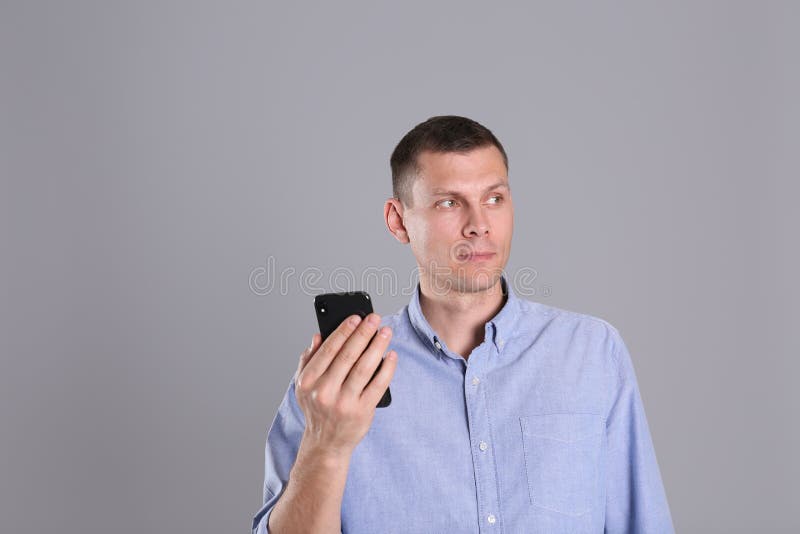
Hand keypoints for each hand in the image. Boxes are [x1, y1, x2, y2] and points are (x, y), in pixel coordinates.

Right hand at [294, 313, 396, 457]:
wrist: (326, 443)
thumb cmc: (317, 408)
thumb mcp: (304, 385)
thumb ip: (309, 359)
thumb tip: (318, 335)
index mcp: (308, 381)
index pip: (329, 350)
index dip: (344, 331)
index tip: (356, 317)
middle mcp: (324, 392)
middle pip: (348, 356)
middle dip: (363, 333)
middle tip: (374, 318)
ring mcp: (344, 403)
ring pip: (364, 368)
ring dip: (377, 346)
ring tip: (385, 332)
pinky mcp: (362, 412)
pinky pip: (378, 385)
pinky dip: (386, 369)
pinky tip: (391, 356)